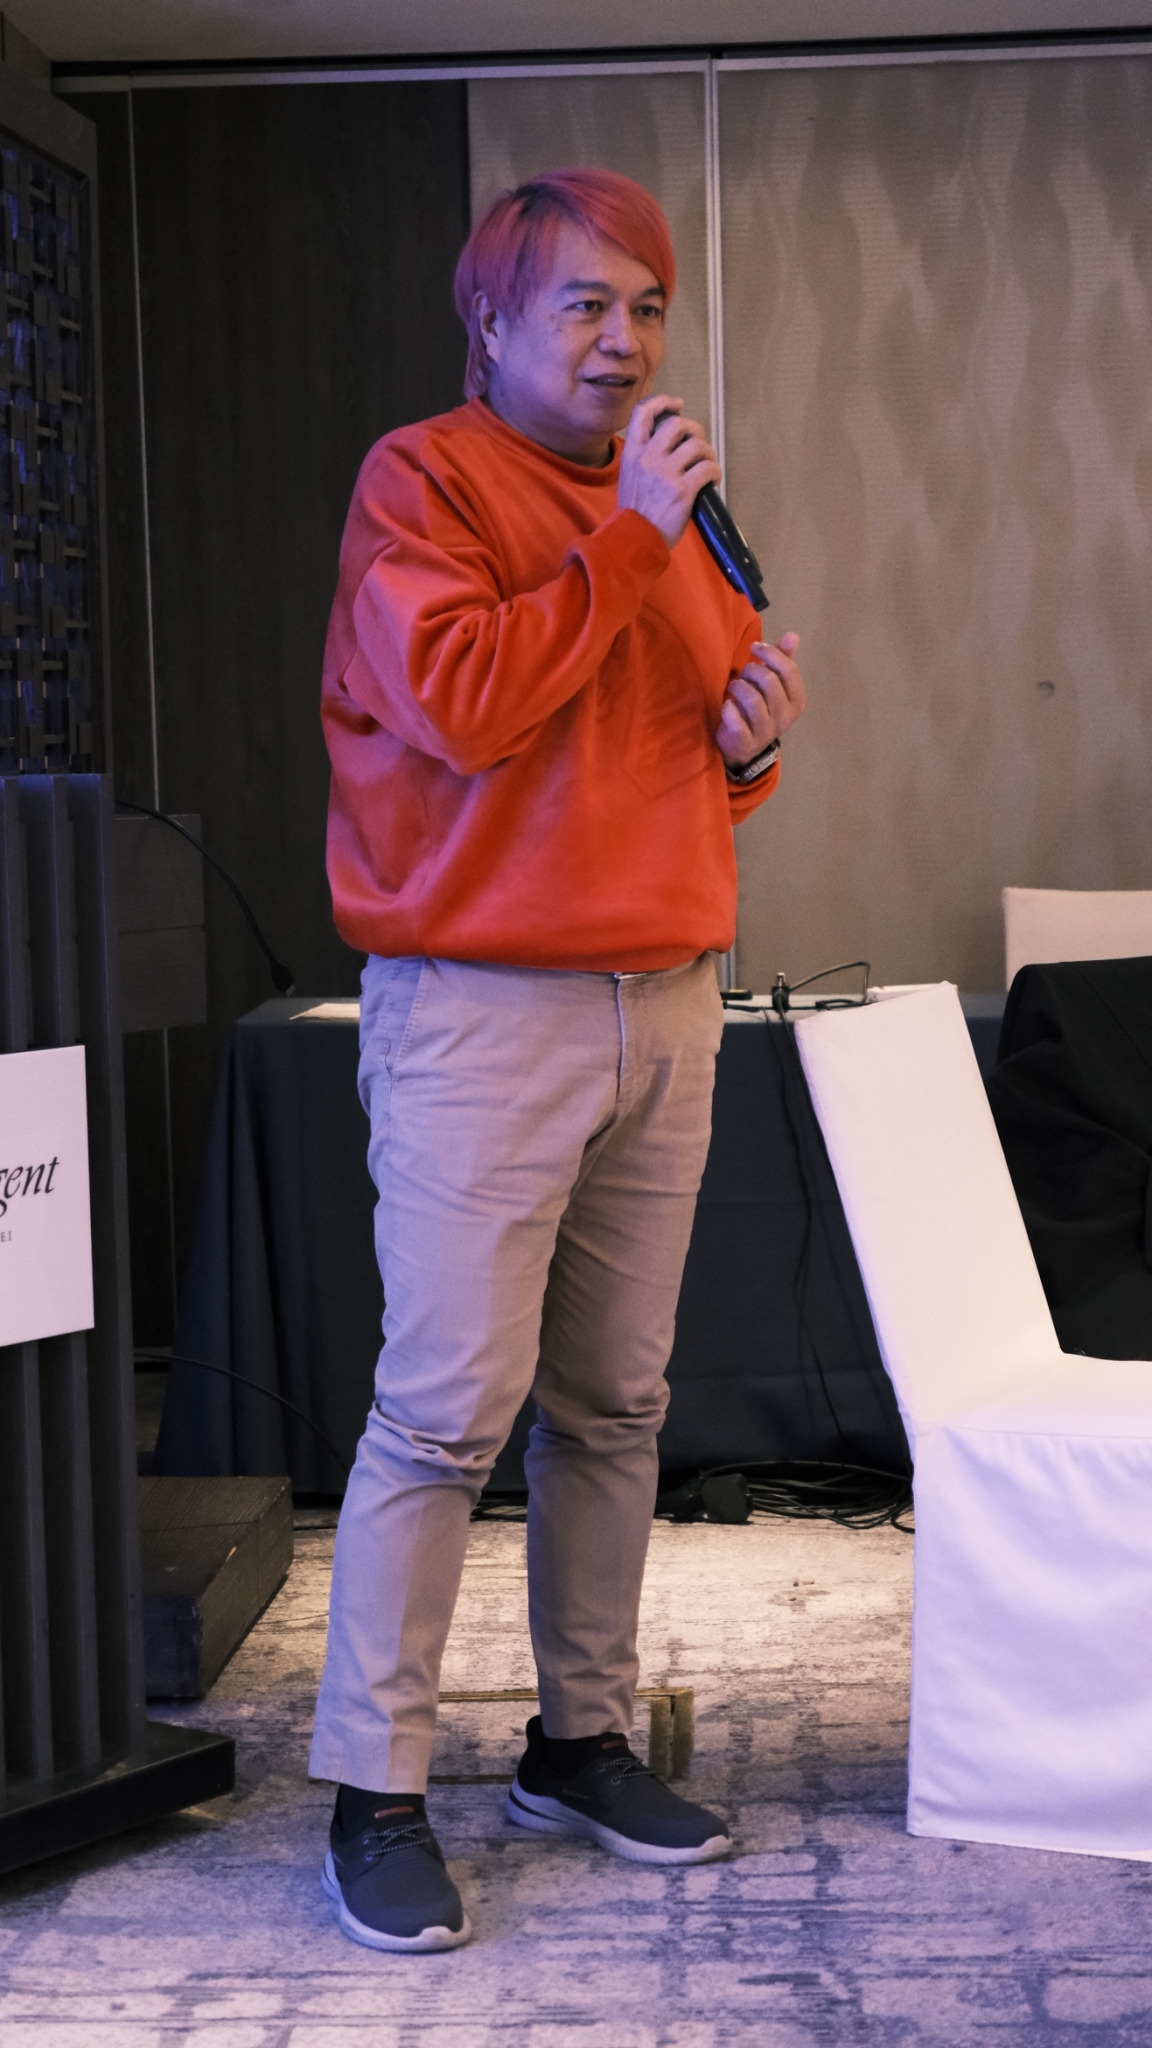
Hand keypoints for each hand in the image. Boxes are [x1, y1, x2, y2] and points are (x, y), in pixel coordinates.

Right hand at [618, 396, 721, 549]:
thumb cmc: (635, 515)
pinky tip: (712, 482)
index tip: (677, 404)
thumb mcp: (629, 478)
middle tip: (699, 445)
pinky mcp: (682, 490)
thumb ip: (644, 458)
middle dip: (694, 431)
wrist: (634, 543)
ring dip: (708, 453)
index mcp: (632, 453)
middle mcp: (648, 458)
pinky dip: (715, 472)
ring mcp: (665, 473)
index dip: (663, 402)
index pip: (643, 412)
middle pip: (677, 424)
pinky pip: (708, 468)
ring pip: (697, 444)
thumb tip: (671, 443)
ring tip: (707, 466)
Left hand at [715, 632, 805, 768]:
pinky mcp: (746, 741)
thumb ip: (783, 660)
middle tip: (743, 674)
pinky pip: (736, 721)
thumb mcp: (774, 683)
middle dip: (751, 670)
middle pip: (769, 681)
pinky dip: (729, 708)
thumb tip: (792, 635)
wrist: (744, 745)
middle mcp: (786, 718)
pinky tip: (727, 705)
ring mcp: (766, 732)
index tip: (754, 647)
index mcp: (797, 701)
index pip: (789, 670)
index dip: (770, 653)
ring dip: (738, 686)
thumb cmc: (760, 706)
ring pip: (752, 699)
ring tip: (734, 686)